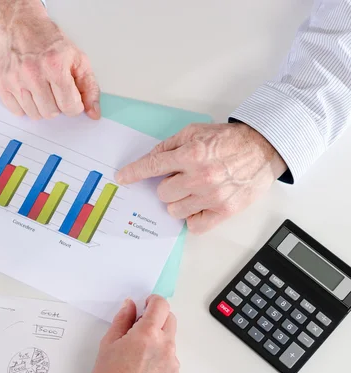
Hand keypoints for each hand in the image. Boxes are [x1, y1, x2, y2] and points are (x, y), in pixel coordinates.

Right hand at [0, 0, 99, 119]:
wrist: (22, 26)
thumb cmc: (50, 42)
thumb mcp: (78, 59)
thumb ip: (89, 87)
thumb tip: (94, 113)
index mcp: (55, 66)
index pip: (69, 106)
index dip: (74, 105)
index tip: (72, 98)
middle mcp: (33, 73)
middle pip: (51, 113)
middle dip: (57, 105)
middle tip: (55, 89)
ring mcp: (15, 79)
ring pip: (34, 114)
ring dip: (41, 106)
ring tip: (41, 89)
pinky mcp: (2, 83)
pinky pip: (17, 111)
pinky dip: (24, 106)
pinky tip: (28, 91)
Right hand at [89, 296, 178, 372]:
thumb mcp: (109, 342)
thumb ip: (122, 319)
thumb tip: (130, 305)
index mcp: (147, 334)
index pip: (161, 305)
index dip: (153, 300)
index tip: (147, 302)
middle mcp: (164, 345)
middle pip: (170, 317)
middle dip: (157, 316)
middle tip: (140, 323)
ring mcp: (171, 360)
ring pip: (170, 335)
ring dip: (159, 334)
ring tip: (139, 347)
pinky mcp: (174, 372)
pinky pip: (171, 353)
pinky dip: (161, 350)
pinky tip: (145, 360)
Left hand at [116, 123, 287, 233]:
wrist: (263, 148)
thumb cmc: (230, 140)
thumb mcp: (196, 132)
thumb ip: (170, 146)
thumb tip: (151, 160)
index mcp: (192, 154)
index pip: (152, 166)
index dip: (134, 173)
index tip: (123, 178)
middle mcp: (201, 177)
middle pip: (162, 193)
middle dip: (167, 185)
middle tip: (181, 178)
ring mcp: (213, 197)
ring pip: (175, 211)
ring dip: (179, 201)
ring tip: (194, 190)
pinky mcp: (225, 211)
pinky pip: (194, 226)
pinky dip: (192, 218)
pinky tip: (199, 205)